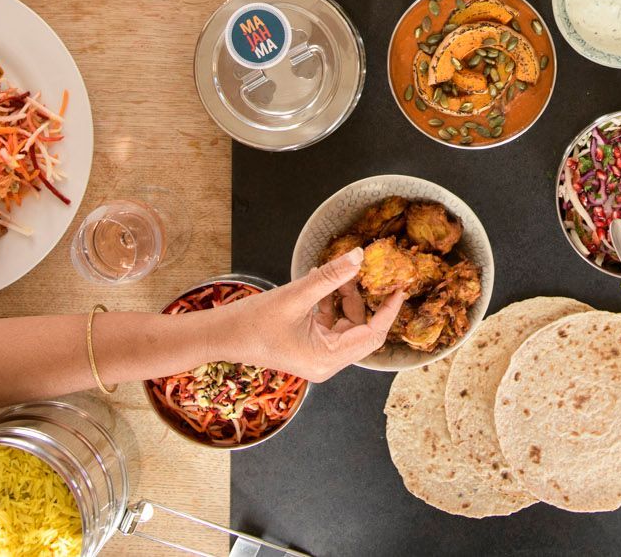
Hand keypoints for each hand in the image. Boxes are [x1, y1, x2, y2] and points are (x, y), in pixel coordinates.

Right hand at [220, 248, 402, 380]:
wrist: (221, 336)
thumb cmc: (253, 323)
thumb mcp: (297, 295)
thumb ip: (331, 277)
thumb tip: (359, 257)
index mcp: (328, 359)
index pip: (372, 336)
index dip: (388, 312)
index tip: (399, 290)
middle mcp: (326, 363)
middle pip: (360, 329)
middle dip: (363, 299)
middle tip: (368, 272)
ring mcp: (317, 356)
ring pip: (345, 324)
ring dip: (344, 297)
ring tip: (338, 272)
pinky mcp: (309, 347)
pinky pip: (330, 324)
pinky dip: (330, 303)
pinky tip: (322, 280)